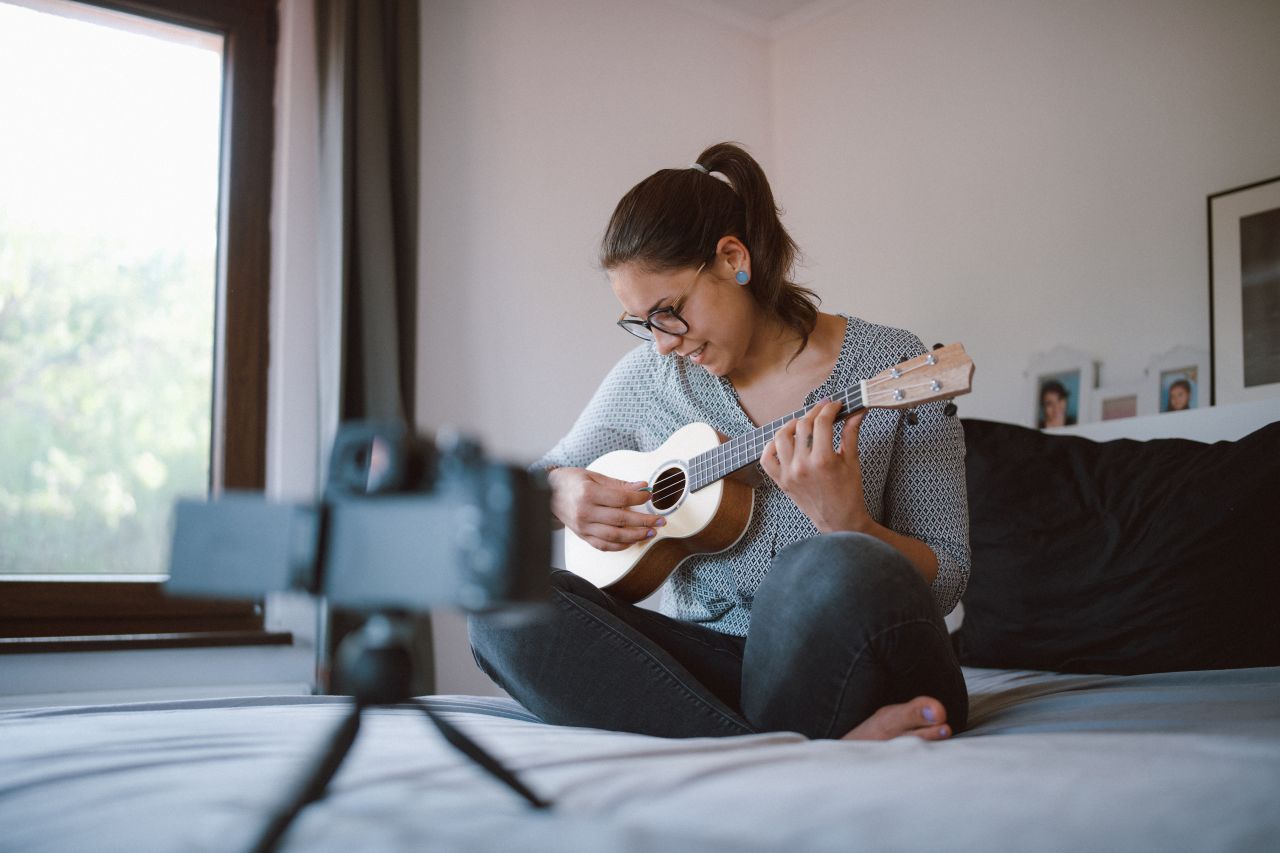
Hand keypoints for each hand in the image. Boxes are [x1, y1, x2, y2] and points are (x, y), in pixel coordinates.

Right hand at [548, 467, 665, 551]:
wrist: (548, 493)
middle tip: (660, 520)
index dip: (639, 498)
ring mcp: (583, 527)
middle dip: (644, 521)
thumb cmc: (571, 481)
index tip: (650, 496)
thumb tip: (642, 487)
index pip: (620, 498)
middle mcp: (585, 512)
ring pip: (615, 536)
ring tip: (651, 532)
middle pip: (621, 520)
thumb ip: (618, 484)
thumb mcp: (594, 475)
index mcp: (588, 493)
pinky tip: (633, 540)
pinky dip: (621, 545)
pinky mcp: (583, 536)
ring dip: (636, 536)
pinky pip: (604, 546)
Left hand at [761, 401, 868, 533]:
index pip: (821, 422)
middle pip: (802, 426)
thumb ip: (851, 433)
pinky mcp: (781, 481)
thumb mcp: (852, 461)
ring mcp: (788, 474)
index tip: (835, 405)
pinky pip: (766, 458)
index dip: (829, 408)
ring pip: (780, 437)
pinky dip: (772, 446)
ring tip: (803, 424)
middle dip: (814, 413)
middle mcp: (802, 465)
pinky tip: (785, 441)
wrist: (839, 522)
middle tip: (823, 410)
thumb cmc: (849, 494)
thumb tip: (857, 411)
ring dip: (792, 425)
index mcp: (823, 460)